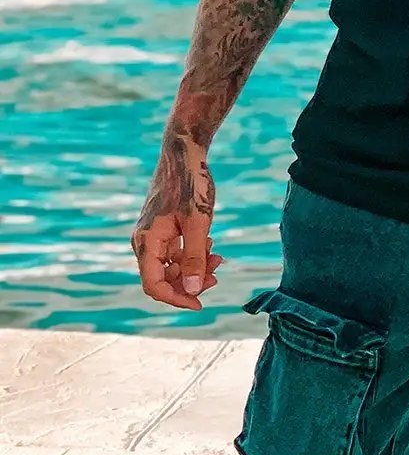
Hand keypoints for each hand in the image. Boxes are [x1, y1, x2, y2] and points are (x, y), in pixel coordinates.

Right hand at [130, 137, 225, 309]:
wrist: (185, 151)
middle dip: (190, 281)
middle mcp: (144, 241)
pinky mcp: (161, 226)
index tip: (201, 304)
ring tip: (219, 257)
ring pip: (170, 265)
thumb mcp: (198, 223)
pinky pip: (173, 250)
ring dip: (194, 266)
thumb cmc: (191, 184)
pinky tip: (211, 245)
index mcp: (147, 242)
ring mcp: (152, 233)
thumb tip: (191, 290)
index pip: (154, 286)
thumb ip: (194, 258)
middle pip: (163, 277)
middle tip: (218, 273)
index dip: (177, 299)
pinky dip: (191, 253)